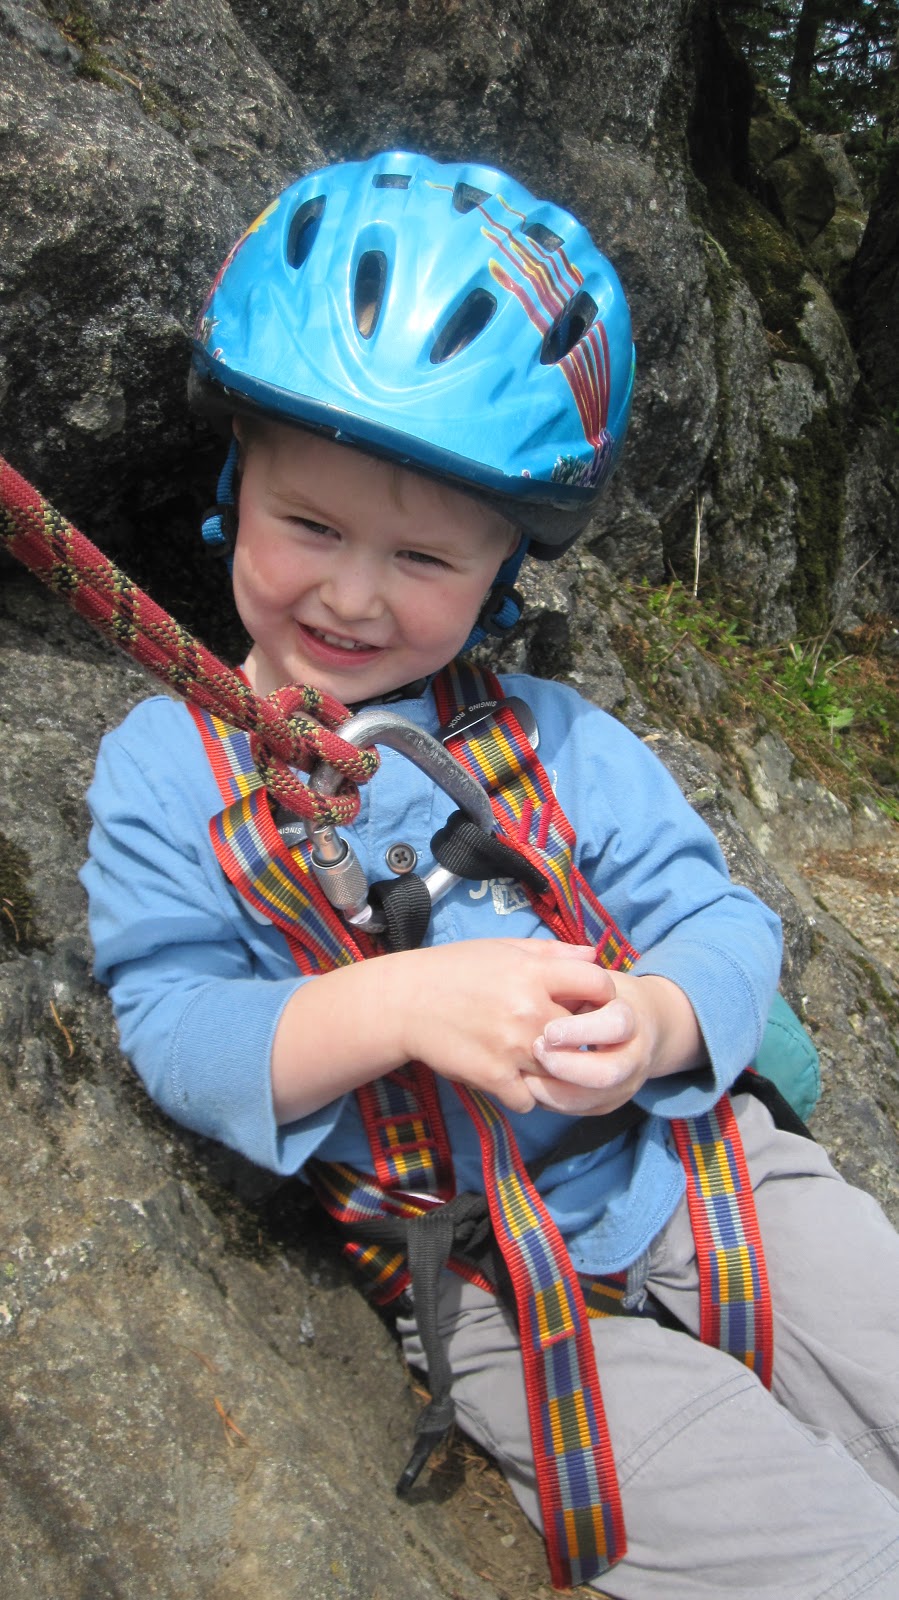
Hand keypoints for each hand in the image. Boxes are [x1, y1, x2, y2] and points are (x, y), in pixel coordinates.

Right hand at [397, 939, 619, 1114]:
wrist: (404, 1003)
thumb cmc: (455, 970)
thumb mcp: (504, 949)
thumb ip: (553, 953)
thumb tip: (594, 957)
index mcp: (534, 973)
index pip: (599, 985)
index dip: (602, 995)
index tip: (591, 1004)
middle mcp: (529, 1010)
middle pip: (587, 1033)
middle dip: (580, 1037)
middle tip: (565, 1038)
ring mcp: (513, 1047)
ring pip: (563, 1072)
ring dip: (554, 1070)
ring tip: (535, 1060)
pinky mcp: (495, 1077)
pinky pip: (531, 1099)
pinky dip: (524, 1094)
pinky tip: (510, 1077)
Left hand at [524, 971, 705, 1116]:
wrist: (642, 1027)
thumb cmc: (605, 997)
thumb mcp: (594, 978)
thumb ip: (573, 973)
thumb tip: (550, 966)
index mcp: (632, 1018)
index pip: (615, 1026)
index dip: (580, 1030)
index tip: (549, 1030)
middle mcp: (634, 1056)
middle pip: (606, 1074)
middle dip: (565, 1066)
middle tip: (534, 1050)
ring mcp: (623, 1085)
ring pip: (588, 1100)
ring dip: (550, 1088)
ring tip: (522, 1070)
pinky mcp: (607, 1103)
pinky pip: (575, 1110)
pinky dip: (548, 1099)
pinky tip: (527, 1082)